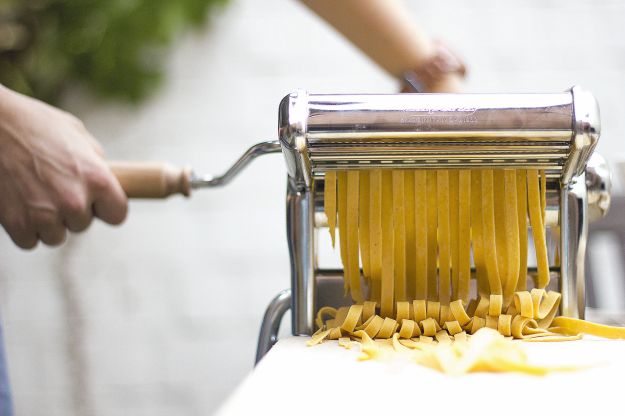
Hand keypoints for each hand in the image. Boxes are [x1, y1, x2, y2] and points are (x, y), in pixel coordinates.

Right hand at [0, 85, 127, 248]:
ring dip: (46, 221)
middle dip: (70, 210)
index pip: (117, 215)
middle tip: (51, 185)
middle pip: (82, 225)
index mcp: (97, 178)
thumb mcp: (77, 135)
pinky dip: (23, 227)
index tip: (95, 202)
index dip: (105, 208)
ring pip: (55, 236)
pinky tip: (17, 202)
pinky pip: (29, 241)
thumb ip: (96, 163)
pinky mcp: (17, 224)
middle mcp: (75, 201)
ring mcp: (45, 215)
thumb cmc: (34, 124)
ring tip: (33, 192)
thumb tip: (108, 181)